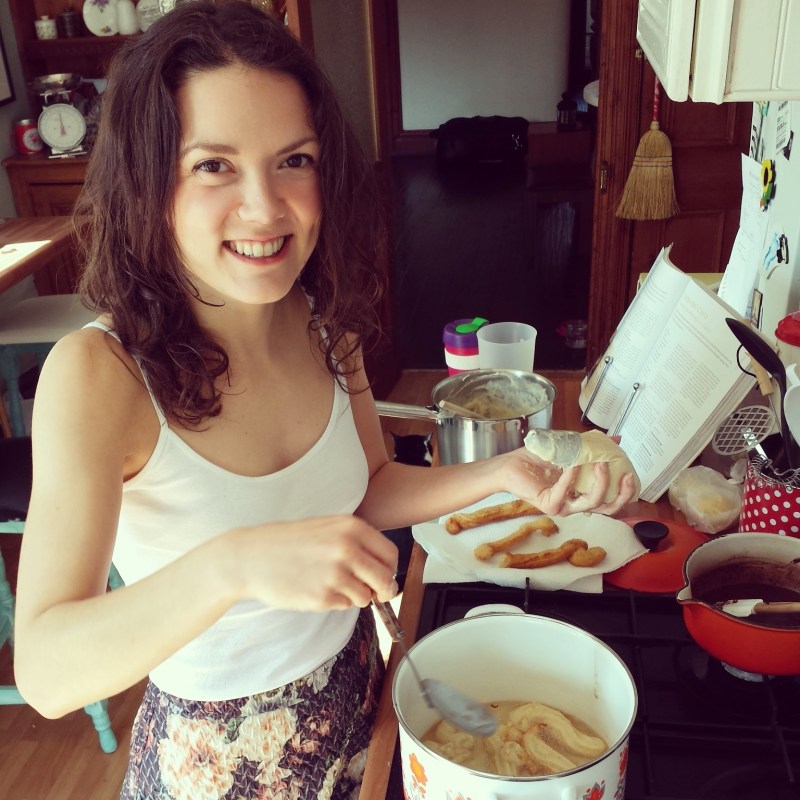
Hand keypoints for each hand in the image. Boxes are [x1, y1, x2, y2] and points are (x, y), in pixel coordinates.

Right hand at [230, 515, 398, 611]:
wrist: (251, 556)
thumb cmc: (288, 542)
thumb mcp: (326, 528)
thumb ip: (357, 543)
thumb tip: (384, 569)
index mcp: (351, 528)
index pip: (390, 555)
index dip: (390, 569)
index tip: (385, 576)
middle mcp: (347, 549)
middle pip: (385, 580)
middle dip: (383, 590)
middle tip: (375, 593)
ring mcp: (335, 574)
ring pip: (366, 597)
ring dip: (355, 596)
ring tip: (331, 583)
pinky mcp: (322, 597)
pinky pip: (344, 606)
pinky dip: (336, 601)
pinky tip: (316, 588)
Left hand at [496, 448, 636, 516]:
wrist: (511, 464)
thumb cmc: (538, 458)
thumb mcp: (571, 447)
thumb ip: (593, 445)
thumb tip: (617, 438)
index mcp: (583, 493)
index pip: (611, 500)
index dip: (625, 491)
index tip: (630, 473)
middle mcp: (576, 503)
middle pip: (608, 508)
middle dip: (621, 493)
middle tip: (625, 474)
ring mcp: (563, 506)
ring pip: (591, 503)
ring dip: (600, 483)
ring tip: (600, 463)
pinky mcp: (549, 504)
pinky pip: (565, 493)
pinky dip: (571, 477)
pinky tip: (573, 464)